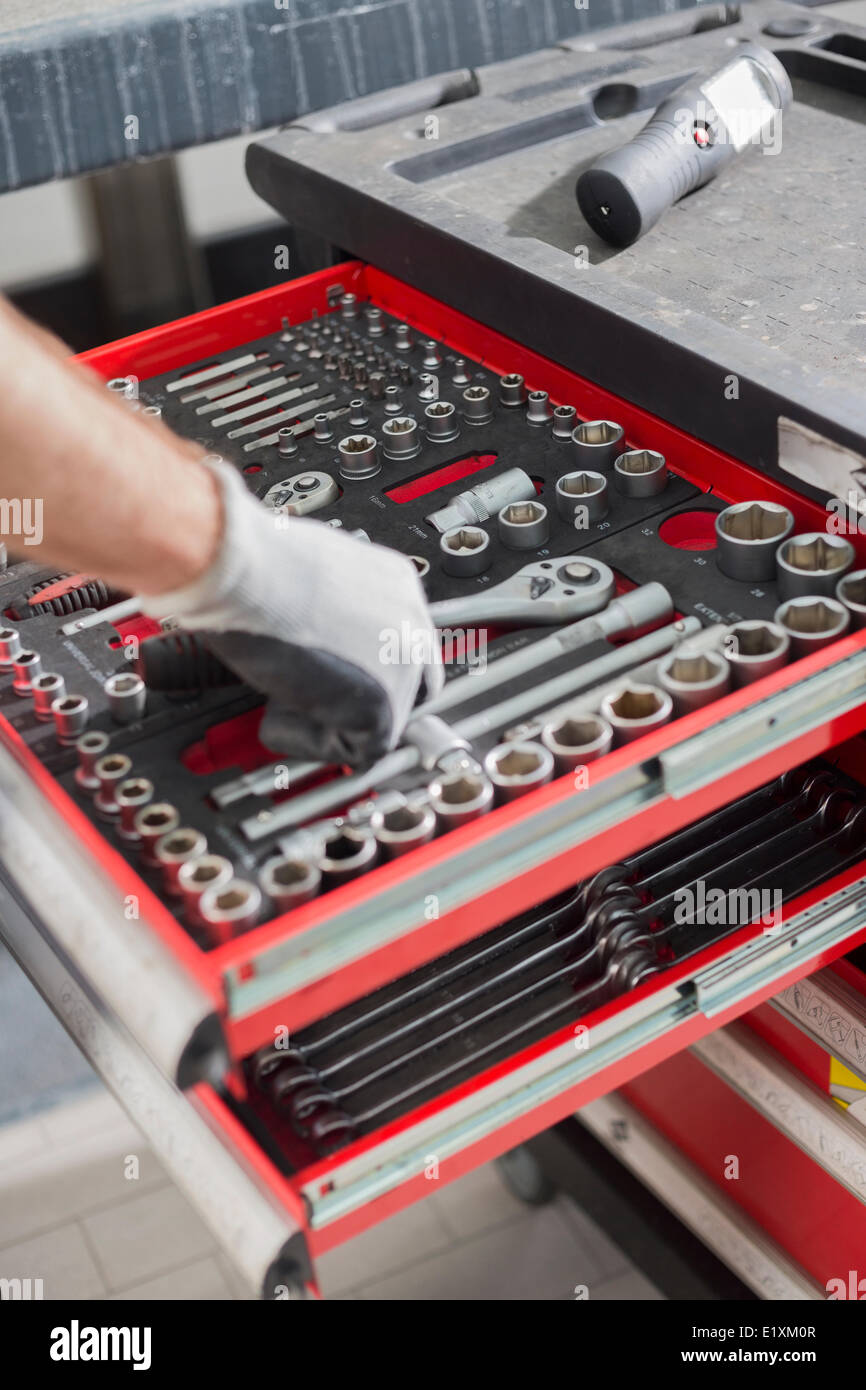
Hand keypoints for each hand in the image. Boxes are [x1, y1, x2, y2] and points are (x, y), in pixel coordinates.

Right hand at [142, 461, 442, 764]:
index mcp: (395, 584)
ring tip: (281, 693)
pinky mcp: (384, 704)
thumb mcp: (307, 581)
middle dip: (360, 702)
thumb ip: (327, 614)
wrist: (243, 570)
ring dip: (331, 719)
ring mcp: (403, 663)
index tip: (326, 677)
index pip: (400, 644)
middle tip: (309, 700)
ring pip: (382, 721)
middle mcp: (410, 619)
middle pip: (410, 686)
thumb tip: (312, 635)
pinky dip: (311, 740)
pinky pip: (360, 749)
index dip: (362, 669)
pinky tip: (277, 708)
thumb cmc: (255, 564)